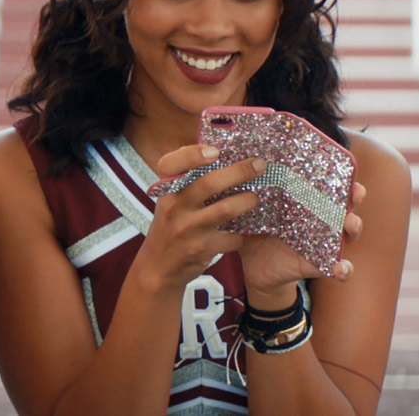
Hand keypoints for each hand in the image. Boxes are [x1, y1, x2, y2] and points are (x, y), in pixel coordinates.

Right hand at [141, 145, 263, 293]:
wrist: (158, 267)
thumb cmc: (171, 225)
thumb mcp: (171, 201)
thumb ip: (188, 181)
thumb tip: (222, 154)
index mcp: (166, 190)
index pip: (170, 164)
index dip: (192, 154)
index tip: (215, 150)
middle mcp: (174, 206)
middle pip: (209, 183)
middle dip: (239, 171)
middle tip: (260, 165)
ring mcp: (187, 228)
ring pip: (225, 209)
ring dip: (247, 201)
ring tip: (256, 198)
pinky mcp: (201, 249)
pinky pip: (231, 237)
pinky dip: (241, 233)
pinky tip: (244, 231)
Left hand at [238, 181, 366, 308]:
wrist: (253, 265)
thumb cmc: (254, 230)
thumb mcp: (249, 211)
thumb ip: (244, 194)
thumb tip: (231, 169)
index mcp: (302, 200)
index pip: (326, 183)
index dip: (339, 174)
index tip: (344, 167)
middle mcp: (317, 218)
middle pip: (344, 203)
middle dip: (353, 196)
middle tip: (354, 191)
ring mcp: (321, 240)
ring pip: (347, 232)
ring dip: (353, 226)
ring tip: (349, 223)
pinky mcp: (318, 263)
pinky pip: (337, 268)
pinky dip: (343, 269)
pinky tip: (341, 269)